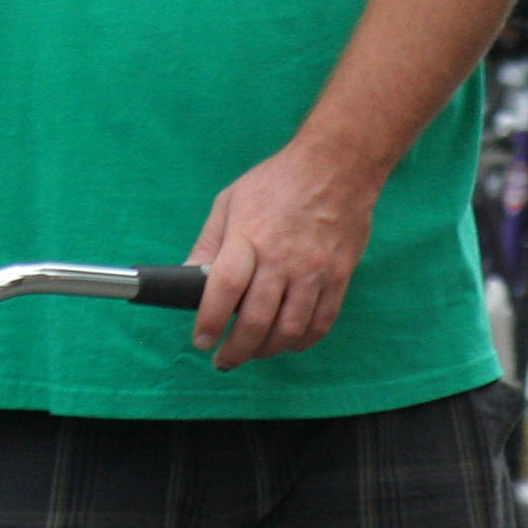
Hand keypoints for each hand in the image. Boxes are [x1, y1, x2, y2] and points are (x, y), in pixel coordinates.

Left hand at [186, 142, 377, 370]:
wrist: (336, 168)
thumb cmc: (276, 182)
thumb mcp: (229, 201)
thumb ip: (209, 242)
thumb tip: (188, 276)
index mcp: (248, 236)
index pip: (225, 288)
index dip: (210, 320)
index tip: (201, 341)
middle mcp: (282, 258)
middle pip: (256, 318)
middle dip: (236, 349)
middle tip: (223, 360)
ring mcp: (313, 270)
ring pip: (290, 329)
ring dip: (267, 350)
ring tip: (252, 353)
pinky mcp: (339, 277)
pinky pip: (321, 322)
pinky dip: (302, 341)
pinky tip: (287, 343)